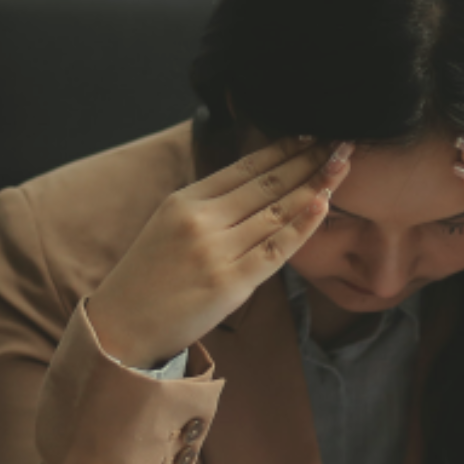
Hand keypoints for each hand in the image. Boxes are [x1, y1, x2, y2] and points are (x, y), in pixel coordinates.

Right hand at [87, 138, 350, 367]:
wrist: (121, 327)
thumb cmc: (147, 281)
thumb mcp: (167, 227)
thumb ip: (207, 207)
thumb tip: (249, 188)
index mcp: (185, 200)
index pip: (245, 167)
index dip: (283, 149)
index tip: (311, 135)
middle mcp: (202, 219)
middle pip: (267, 183)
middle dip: (307, 160)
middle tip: (341, 142)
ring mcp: (217, 250)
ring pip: (276, 211)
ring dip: (315, 186)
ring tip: (342, 166)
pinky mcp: (231, 282)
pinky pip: (275, 249)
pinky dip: (302, 225)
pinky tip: (323, 204)